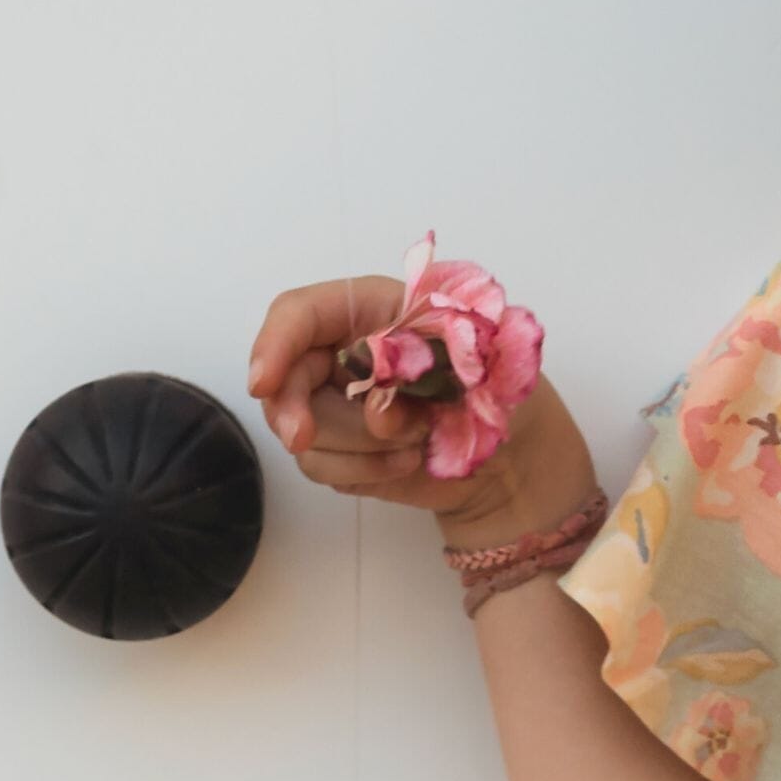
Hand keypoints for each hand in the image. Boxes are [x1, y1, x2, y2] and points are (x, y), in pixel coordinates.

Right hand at [247, 273, 578, 537]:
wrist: (517, 454)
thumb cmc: (501, 391)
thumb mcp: (479, 360)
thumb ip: (426, 365)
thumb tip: (375, 404)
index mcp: (368, 308)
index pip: (298, 314)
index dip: (274, 345)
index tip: (263, 383)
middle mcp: (341, 350)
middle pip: (285, 376)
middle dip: (294, 411)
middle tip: (303, 439)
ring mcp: (336, 403)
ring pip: (303, 430)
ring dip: (358, 447)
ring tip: (416, 444)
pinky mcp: (339, 449)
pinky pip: (323, 467)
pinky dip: (363, 472)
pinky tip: (406, 464)